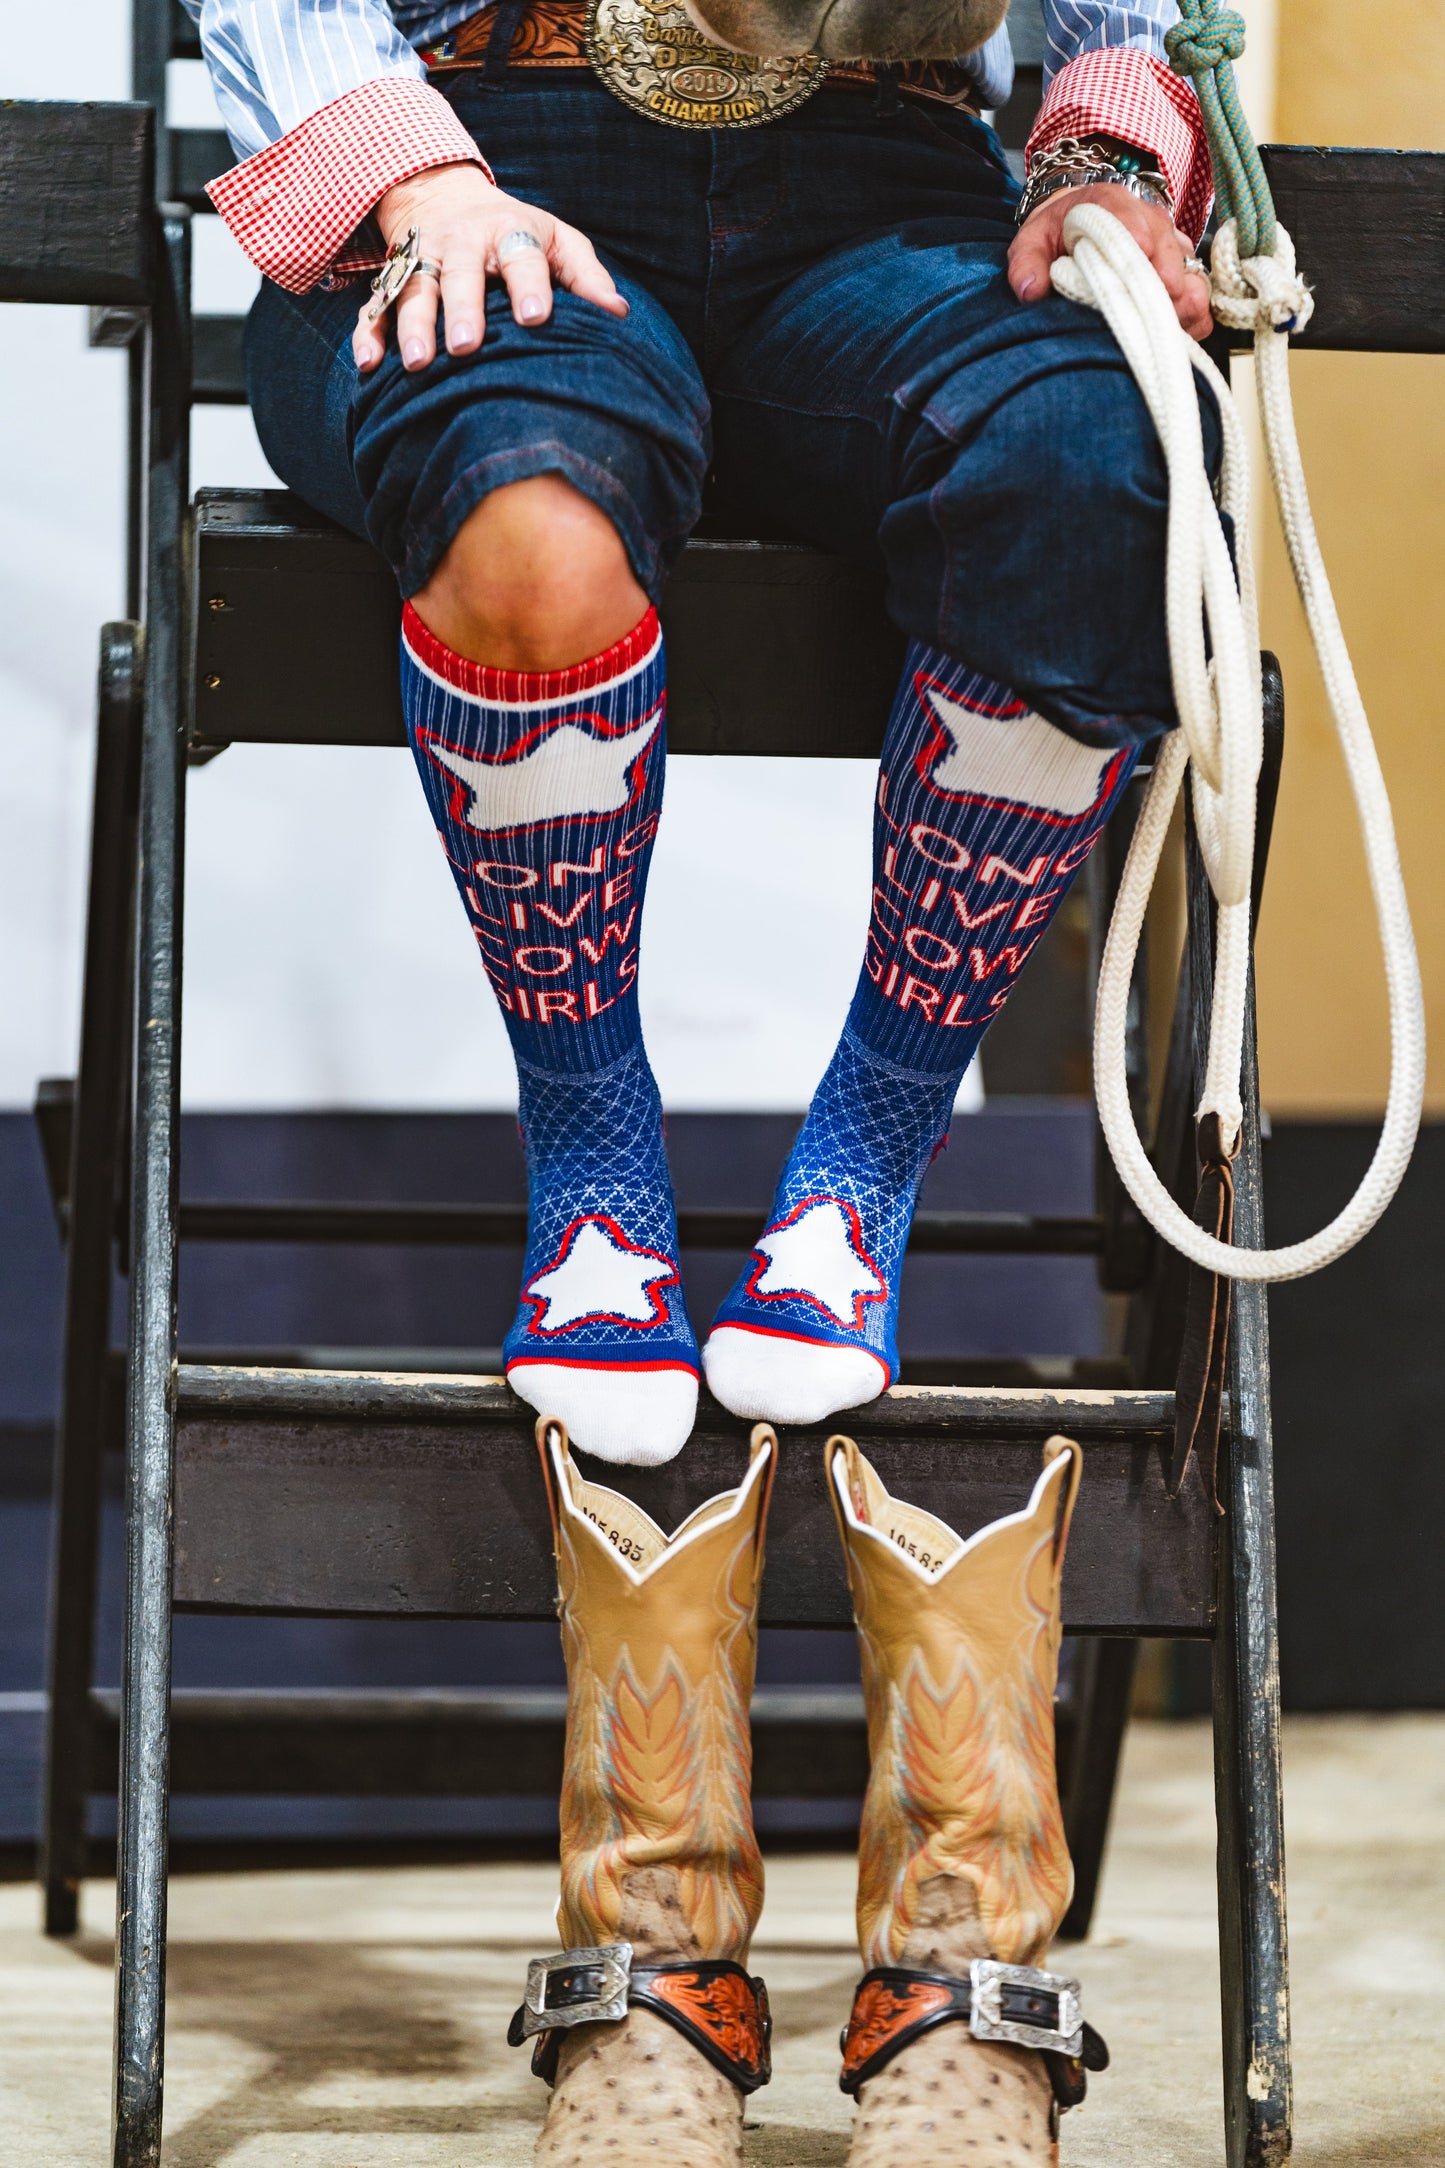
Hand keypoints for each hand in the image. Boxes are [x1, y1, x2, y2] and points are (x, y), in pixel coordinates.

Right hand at [353, 161, 628, 373]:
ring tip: (418, 364)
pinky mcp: (393, 278)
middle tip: (465, 346)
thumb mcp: (557, 240)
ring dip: (412, 327)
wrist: (448, 195)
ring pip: (413, 291)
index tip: (535, 318)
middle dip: (461, 309)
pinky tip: (370, 365)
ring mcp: (423, 260)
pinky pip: (376, 306)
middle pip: (460, 275)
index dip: (527, 285)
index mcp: (508, 231)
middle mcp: (461, 243)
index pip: (521, 256)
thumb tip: (619, 313)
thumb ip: (585, 275)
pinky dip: (369, 334)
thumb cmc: (518, 232)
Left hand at [1008, 183, 1212, 340]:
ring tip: (1153, 334)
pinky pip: (1201, 299)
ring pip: (1192, 281)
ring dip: (1178, 310)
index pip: (1134, 226)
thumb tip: (1029, 290)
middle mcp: (1152, 221)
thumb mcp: (1032, 241)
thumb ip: (1026, 263)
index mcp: (1113, 205)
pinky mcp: (1185, 270)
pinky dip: (1191, 320)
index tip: (1133, 276)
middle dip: (1155, 294)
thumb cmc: (1059, 233)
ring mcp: (1173, 246)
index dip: (1137, 252)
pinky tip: (1170, 335)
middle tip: (1137, 320)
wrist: (1083, 220)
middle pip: (1170, 260)